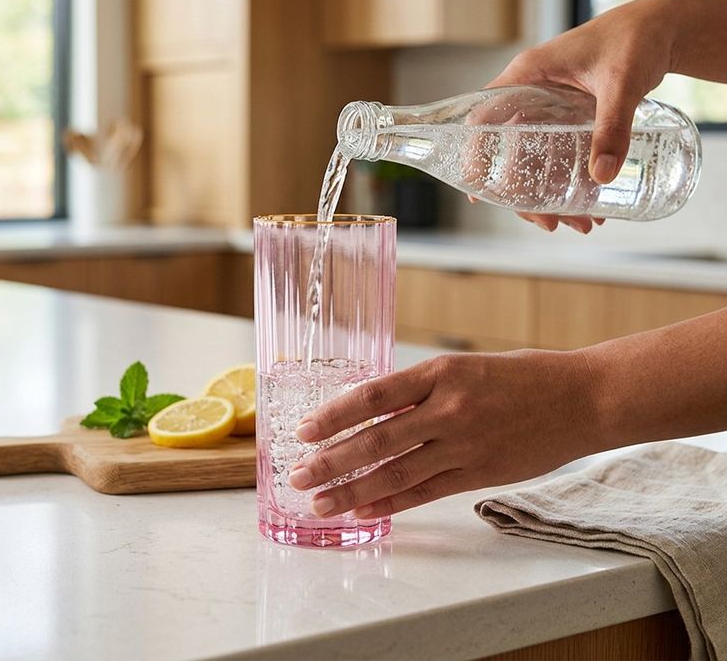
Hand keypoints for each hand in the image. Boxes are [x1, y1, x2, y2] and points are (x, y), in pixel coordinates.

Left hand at [288, 350, 597, 518]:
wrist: (581, 398)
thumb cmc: (523, 376)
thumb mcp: (466, 367)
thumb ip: (422, 389)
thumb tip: (374, 409)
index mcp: (441, 372)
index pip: (372, 396)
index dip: (333, 415)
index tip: (304, 430)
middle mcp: (447, 409)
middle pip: (375, 439)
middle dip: (331, 460)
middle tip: (298, 475)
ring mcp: (463, 445)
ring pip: (395, 472)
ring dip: (351, 490)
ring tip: (320, 503)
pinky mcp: (479, 474)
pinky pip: (425, 492)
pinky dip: (390, 504)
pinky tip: (364, 510)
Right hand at [478, 0, 680, 232]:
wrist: (664, 28)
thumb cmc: (637, 39)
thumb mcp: (622, 84)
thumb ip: (613, 126)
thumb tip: (601, 175)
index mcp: (528, 75)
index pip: (483, 118)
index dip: (474, 157)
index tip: (478, 192)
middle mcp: (531, 92)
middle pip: (510, 152)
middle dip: (527, 194)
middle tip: (550, 224)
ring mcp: (549, 107)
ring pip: (535, 159)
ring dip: (552, 196)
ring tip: (581, 224)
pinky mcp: (569, 118)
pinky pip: (558, 156)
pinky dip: (570, 183)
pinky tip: (593, 205)